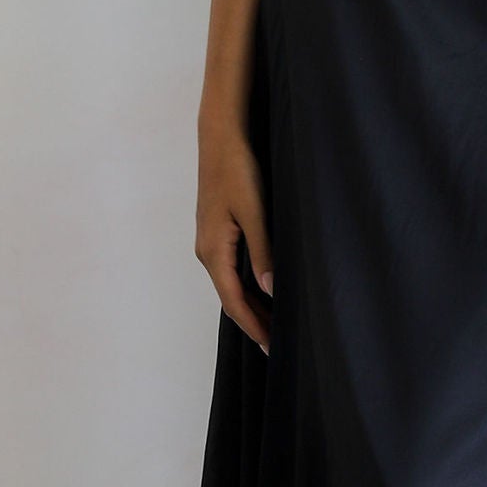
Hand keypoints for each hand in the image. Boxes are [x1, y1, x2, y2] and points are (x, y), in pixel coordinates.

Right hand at [196, 124, 273, 354]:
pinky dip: (248, 286)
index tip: (273, 349)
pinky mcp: (216, 232)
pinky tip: (264, 291)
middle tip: (280, 345)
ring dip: (252, 305)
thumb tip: (271, 290)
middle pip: (232, 298)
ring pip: (232, 284)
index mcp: (213, 251)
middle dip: (255, 322)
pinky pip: (231, 269)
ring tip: (276, 324)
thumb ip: (263, 252)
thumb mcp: (254, 212)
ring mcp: (210, 242)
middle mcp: (207, 251)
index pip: (235, 301)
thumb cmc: (237, 170)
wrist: (220, 137)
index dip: (254, 326)